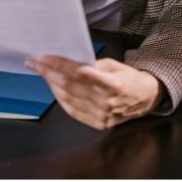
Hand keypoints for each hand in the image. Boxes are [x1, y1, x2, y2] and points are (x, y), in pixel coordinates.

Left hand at [25, 55, 162, 130]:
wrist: (146, 98)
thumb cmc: (129, 78)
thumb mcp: (115, 65)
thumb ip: (93, 66)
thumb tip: (68, 64)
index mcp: (113, 84)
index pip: (79, 73)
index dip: (59, 65)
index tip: (43, 58)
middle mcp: (106, 102)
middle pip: (70, 87)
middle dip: (49, 73)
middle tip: (35, 64)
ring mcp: (102, 115)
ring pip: (68, 99)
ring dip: (52, 86)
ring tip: (43, 74)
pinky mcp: (99, 123)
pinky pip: (74, 112)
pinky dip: (61, 100)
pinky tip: (54, 89)